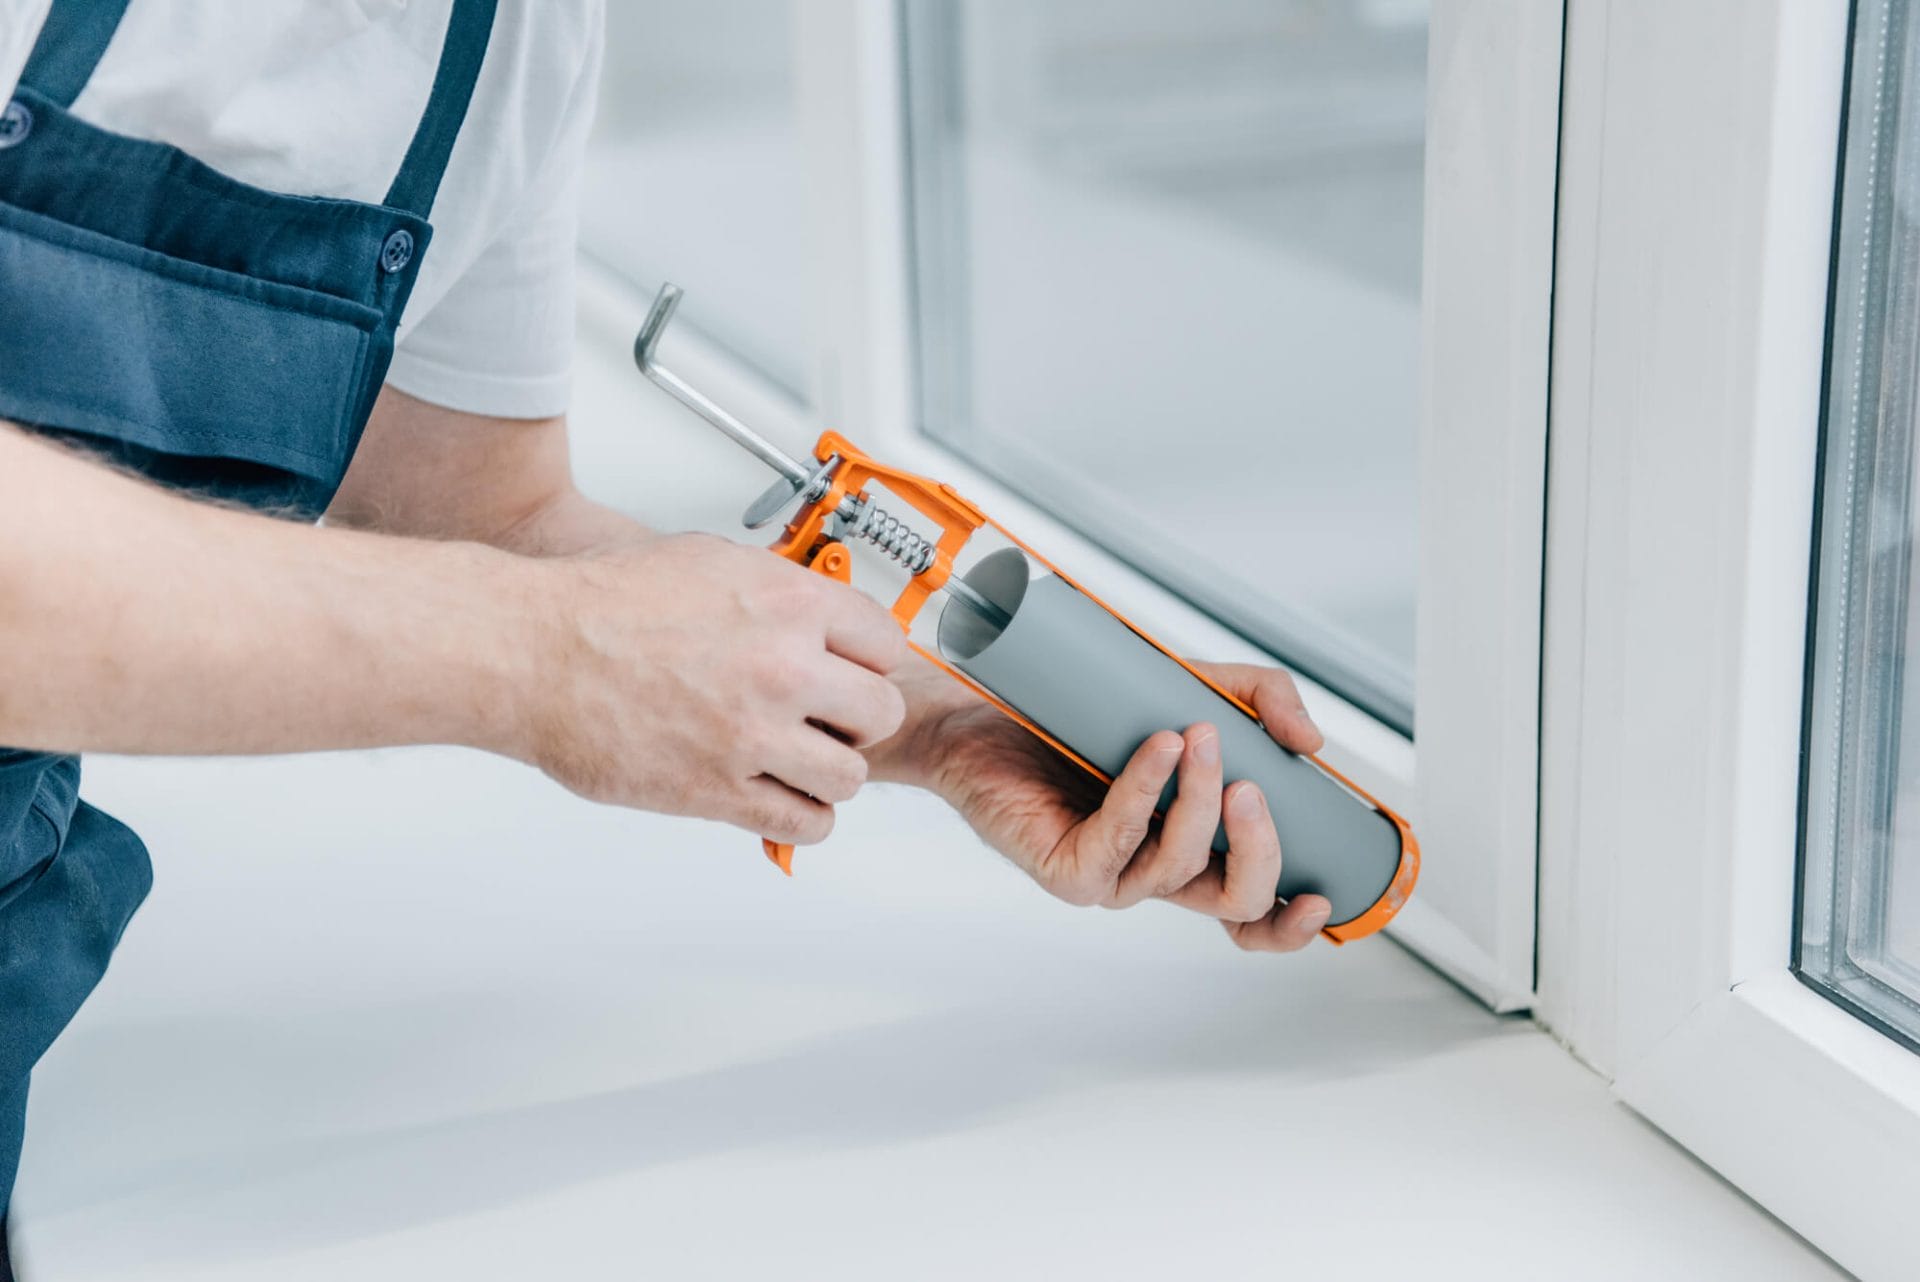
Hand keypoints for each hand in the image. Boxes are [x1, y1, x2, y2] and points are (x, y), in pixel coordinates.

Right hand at [516, 533, 908, 843]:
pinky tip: (778, 796)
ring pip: (850, 776)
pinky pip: (805, 822)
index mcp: (787, 603)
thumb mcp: (708, 563)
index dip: (868, 661)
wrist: (533, 652)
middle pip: (881, 712)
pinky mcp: (720, 790)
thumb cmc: (600, 604)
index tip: (854, 672)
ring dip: (828, 771)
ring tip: (797, 760)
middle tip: (827, 718)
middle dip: (857, 717)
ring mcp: (754, 734)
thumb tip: (814, 614)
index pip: (886, 644)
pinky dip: (801, 816)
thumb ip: (775, 593)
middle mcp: (782, 668)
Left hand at [889, 660, 1334, 950]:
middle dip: (1260, 851)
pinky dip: (1145, 791)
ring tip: (1197, 734)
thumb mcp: (1192, 686)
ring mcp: (1112, 876)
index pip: (1252, 912)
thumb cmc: (1084, 708)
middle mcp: (1155, 872)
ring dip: (1199, 800)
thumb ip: (1262, 701)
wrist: (984, 706)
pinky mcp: (1066, 868)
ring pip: (1181, 866)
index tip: (1324, 896)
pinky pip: (1117, 840)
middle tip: (1252, 785)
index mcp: (1193, 849)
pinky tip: (1158, 747)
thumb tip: (1311, 743)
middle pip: (1235, 904)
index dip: (1290, 925)